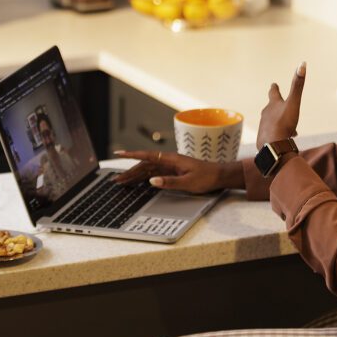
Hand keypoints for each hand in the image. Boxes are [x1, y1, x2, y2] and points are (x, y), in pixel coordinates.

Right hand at [112, 150, 240, 193]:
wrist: (219, 175)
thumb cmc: (206, 178)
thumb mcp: (188, 183)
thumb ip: (169, 182)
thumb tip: (152, 181)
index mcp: (171, 159)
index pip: (147, 156)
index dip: (132, 154)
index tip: (119, 153)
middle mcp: (168, 160)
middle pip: (144, 164)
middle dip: (129, 171)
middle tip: (116, 180)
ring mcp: (169, 166)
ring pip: (147, 169)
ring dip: (135, 175)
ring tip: (122, 182)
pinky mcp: (172, 171)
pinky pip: (154, 173)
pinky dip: (143, 177)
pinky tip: (137, 182)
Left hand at [257, 62, 305, 147]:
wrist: (272, 146)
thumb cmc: (284, 123)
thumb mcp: (293, 103)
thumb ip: (297, 85)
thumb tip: (302, 64)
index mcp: (273, 105)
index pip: (273, 93)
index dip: (274, 88)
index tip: (273, 84)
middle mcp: (266, 114)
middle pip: (271, 108)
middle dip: (276, 106)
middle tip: (278, 104)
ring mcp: (264, 127)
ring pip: (273, 122)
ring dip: (280, 122)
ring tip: (288, 127)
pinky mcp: (264, 139)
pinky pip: (273, 135)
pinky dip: (280, 135)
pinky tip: (286, 140)